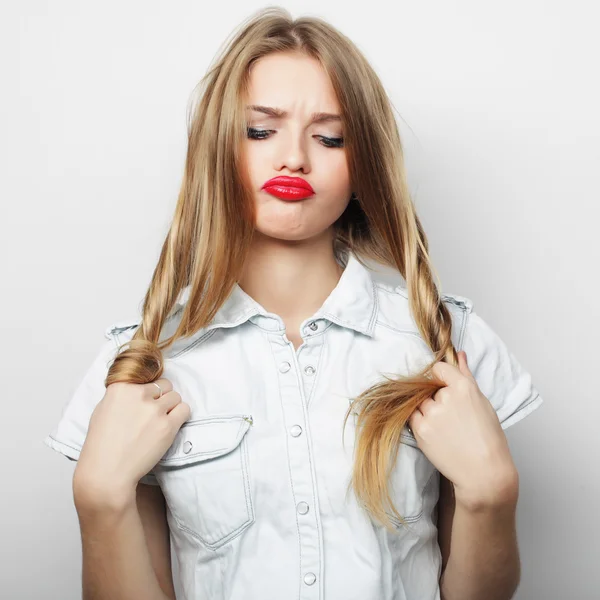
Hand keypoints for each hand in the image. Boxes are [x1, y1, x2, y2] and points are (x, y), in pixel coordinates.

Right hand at [73, 378, 190, 508]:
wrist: (107, 472)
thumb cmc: (102, 444)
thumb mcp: (103, 409)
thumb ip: (122, 395)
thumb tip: (139, 387)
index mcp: (120, 387)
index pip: (147, 377)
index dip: (148, 390)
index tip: (145, 401)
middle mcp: (138, 394)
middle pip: (164, 385)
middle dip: (162, 397)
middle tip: (153, 414)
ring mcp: (154, 409)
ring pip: (176, 396)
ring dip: (171, 407)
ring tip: (160, 422)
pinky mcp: (168, 425)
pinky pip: (185, 410)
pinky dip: (180, 416)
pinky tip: (170, 425)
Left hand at [408, 351, 517, 509]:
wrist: (483, 472)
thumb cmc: (488, 438)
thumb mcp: (482, 402)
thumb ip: (466, 375)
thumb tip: (459, 354)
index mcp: (463, 387)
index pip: (438, 368)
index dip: (440, 378)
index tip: (445, 388)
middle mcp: (445, 397)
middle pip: (429, 387)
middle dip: (436, 397)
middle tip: (452, 417)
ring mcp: (431, 414)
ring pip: (420, 402)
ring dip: (428, 410)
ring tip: (447, 427)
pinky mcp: (421, 429)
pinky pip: (413, 416)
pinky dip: (422, 421)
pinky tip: (438, 433)